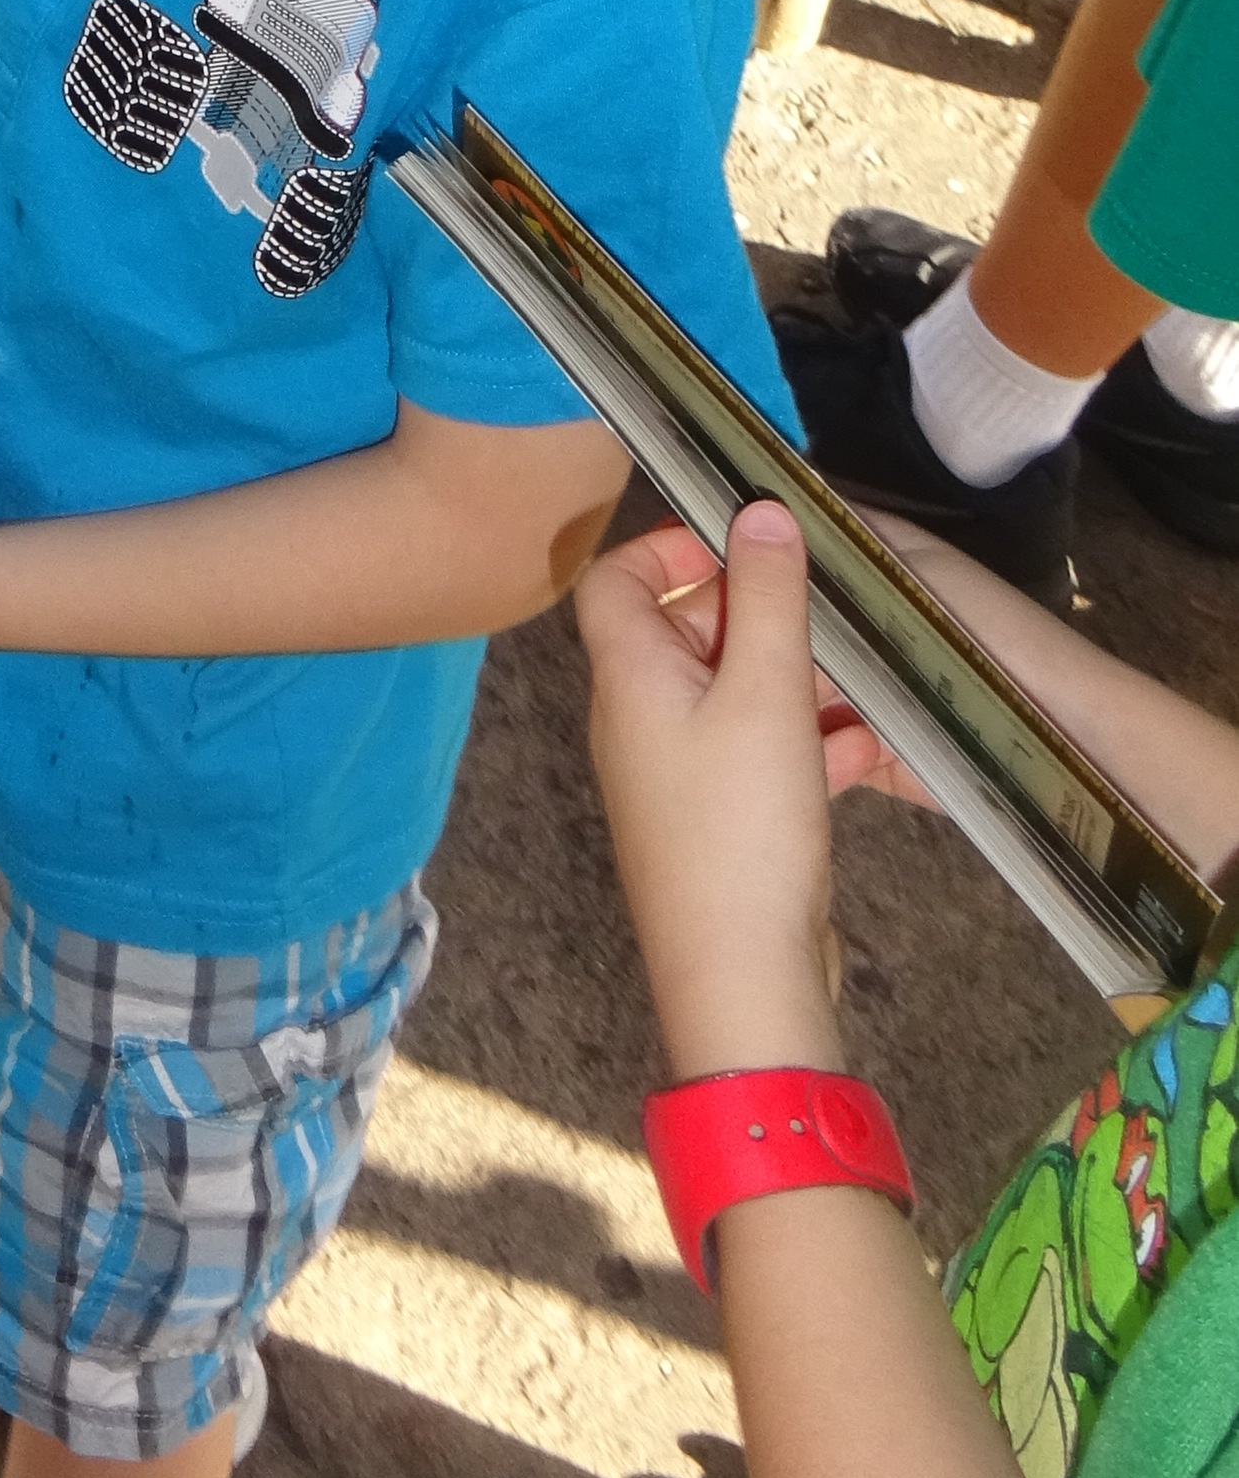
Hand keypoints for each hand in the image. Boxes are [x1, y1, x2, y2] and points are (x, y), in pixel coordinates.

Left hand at [640, 529, 939, 811]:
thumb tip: (760, 513)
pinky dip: (801, 738)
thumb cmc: (738, 823)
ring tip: (856, 672)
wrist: (737, 964)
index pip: (619, 577)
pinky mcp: (716, 808)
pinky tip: (860, 747)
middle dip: (754, 610)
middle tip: (821, 604)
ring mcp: (677, 764)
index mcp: (632, 671)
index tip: (739, 542)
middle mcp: (642, 713)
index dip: (669, 545)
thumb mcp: (765, 691)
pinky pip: (755, 750)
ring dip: (789, 676)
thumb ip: (766, 596)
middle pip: (686, 629)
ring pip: (731, 690)